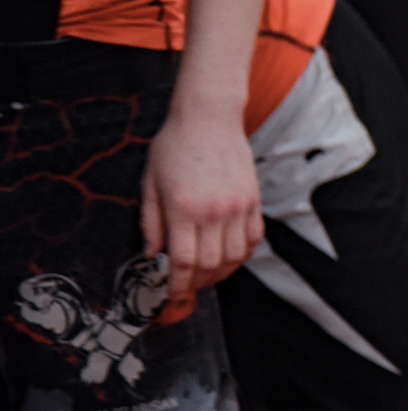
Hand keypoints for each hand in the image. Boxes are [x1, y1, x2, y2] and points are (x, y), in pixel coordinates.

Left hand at [141, 109, 262, 300]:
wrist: (208, 117)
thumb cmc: (174, 146)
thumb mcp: (150, 182)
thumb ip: (150, 222)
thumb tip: (151, 255)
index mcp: (183, 208)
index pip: (184, 261)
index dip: (179, 284)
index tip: (173, 293)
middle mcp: (213, 211)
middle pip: (211, 265)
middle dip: (198, 283)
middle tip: (189, 287)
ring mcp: (237, 206)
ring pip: (235, 257)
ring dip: (222, 273)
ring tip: (210, 275)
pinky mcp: (252, 199)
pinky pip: (254, 238)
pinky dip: (243, 254)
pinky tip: (231, 257)